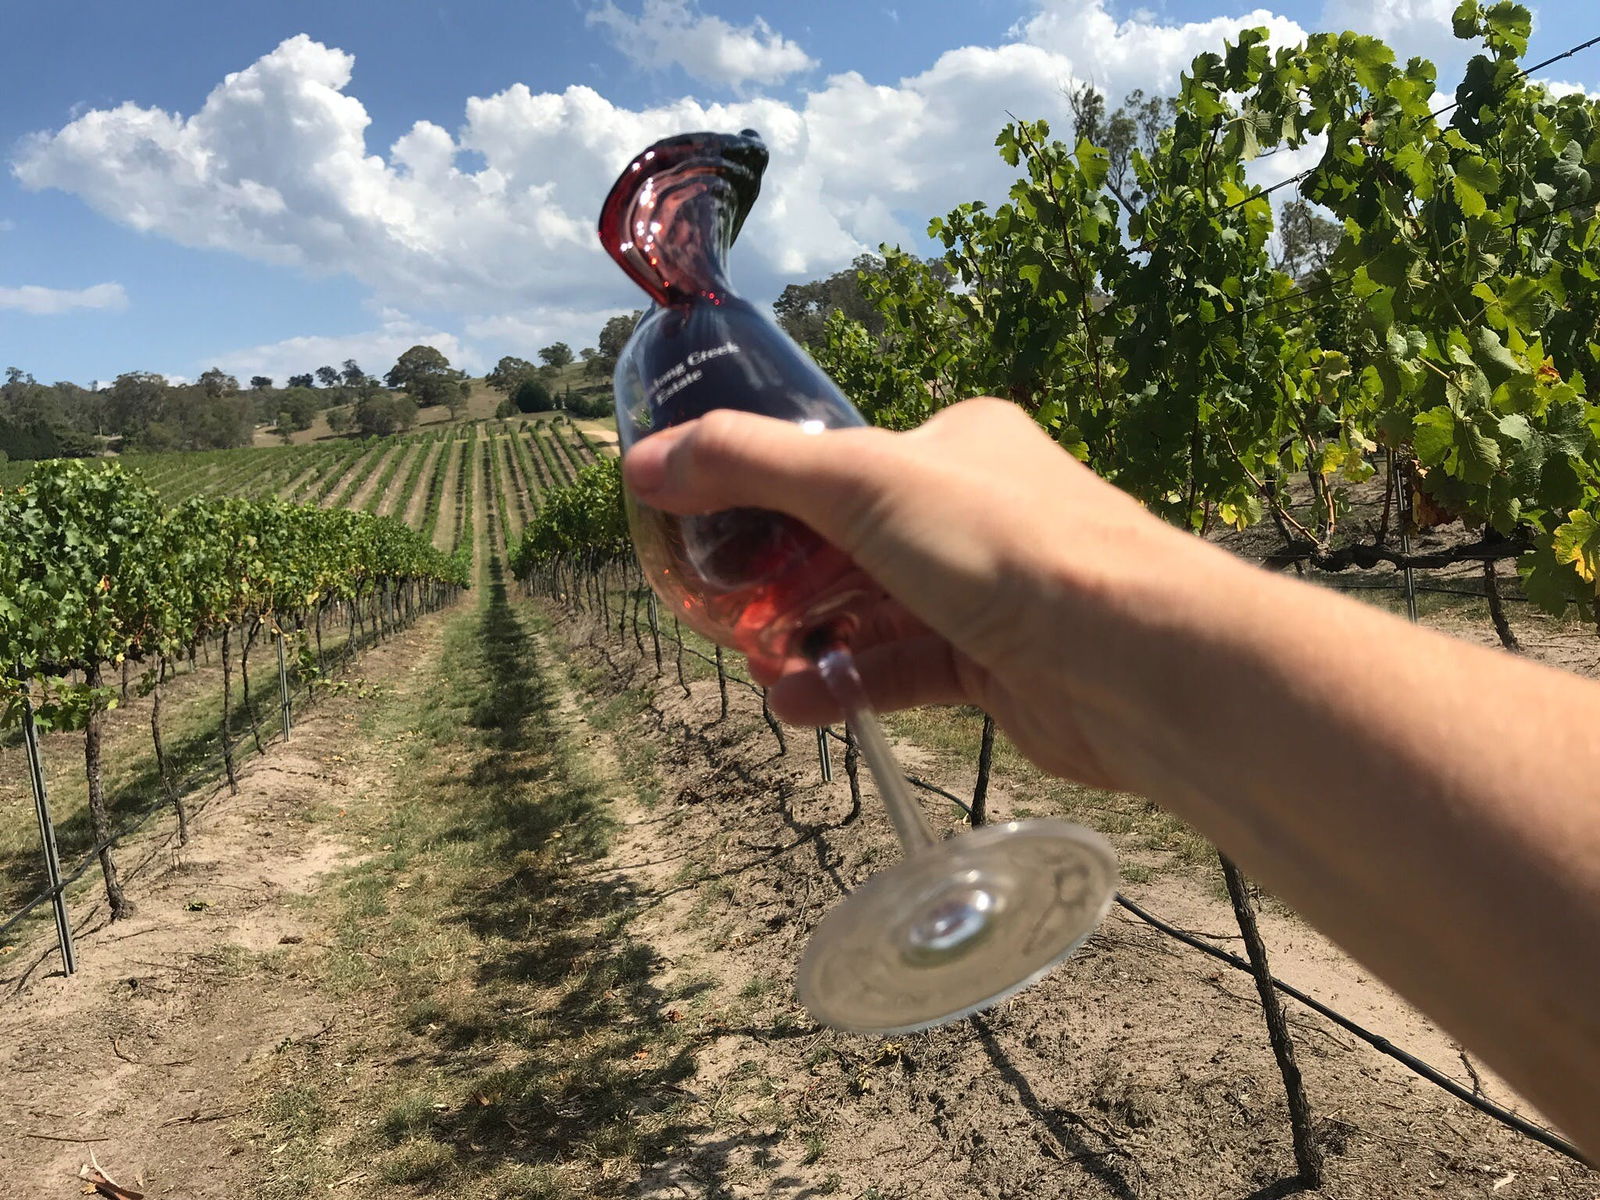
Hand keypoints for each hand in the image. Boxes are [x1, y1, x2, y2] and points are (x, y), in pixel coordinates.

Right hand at [623, 397, 1231, 789]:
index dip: (770, 493)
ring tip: (753, 666)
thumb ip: (748, 467)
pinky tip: (798, 705)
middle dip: (783, 578)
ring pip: (875, 612)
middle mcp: (974, 510)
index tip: (709, 531)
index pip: (841, 461)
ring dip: (809, 638)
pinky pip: (905, 670)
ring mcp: (987, 592)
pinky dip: (850, 684)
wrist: (1132, 658)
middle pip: (851, 541)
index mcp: (954, 442)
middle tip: (719, 607)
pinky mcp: (996, 667)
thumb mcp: (860, 484)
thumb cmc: (1008, 547)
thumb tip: (643, 463)